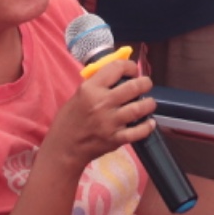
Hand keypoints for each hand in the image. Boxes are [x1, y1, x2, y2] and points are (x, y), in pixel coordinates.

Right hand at [44, 59, 156, 175]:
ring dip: (149, 104)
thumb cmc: (69, 120)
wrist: (64, 148)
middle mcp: (102, 103)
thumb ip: (98, 85)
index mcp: (90, 89)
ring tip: (149, 103)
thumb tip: (119, 75)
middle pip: (134, 87)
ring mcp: (110, 122)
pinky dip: (147, 126)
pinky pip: (138, 131)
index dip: (130, 66)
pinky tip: (149, 122)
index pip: (117, 67)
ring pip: (139, 108)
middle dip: (145, 83)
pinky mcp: (116, 139)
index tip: (133, 71)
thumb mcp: (79, 95)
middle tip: (146, 85)